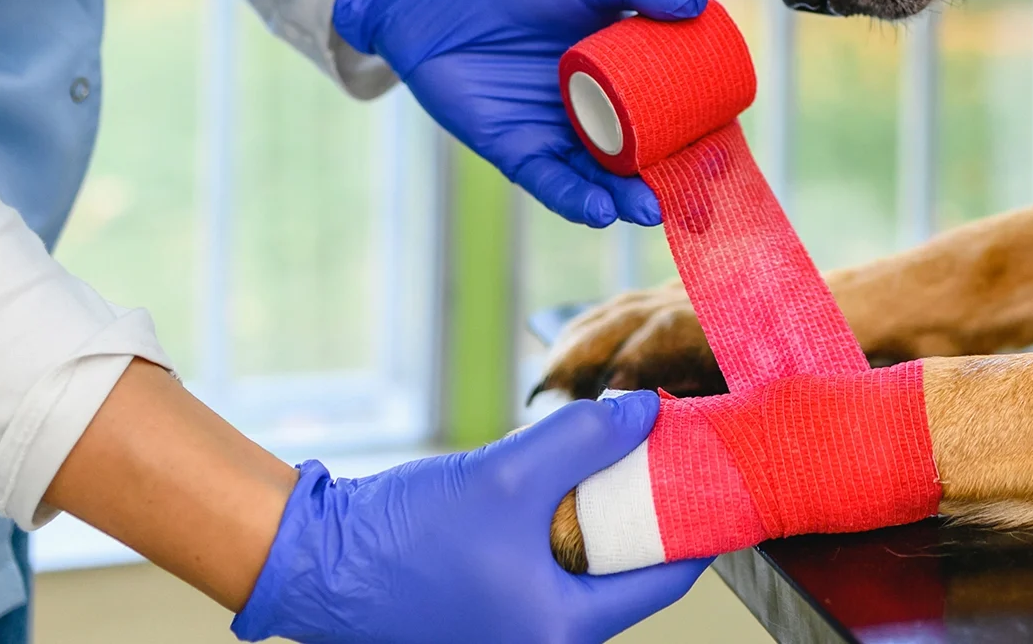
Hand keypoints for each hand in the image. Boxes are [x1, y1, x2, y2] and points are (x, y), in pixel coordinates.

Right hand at [232, 392, 710, 643]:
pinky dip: (562, 524)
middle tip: (667, 449)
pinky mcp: (486, 611)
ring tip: (613, 453)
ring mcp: (512, 630)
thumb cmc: (405, 535)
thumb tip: (649, 410)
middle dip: (647, 508)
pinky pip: (547, 566)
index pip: (664, 577)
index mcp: (562, 631)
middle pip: (627, 571)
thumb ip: (586, 438)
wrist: (315, 559)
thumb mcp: (509, 473)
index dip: (696, 518)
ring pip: (586, 565)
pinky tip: (555, 479)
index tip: (717, 469)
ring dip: (601, 511)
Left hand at [334, 0, 706, 225]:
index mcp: (627, 72)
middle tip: (702, 202)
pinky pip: (552, 183)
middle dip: (674, 185)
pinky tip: (602, 210)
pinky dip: (577, 199)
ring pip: (602, 179)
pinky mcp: (518, 151)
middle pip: (646, 157)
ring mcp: (559, 132)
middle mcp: (598, 110)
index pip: (676, 112)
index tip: (727, 150)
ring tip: (652, 209)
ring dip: (629, 200)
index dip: (704, 135)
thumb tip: (698, 2)